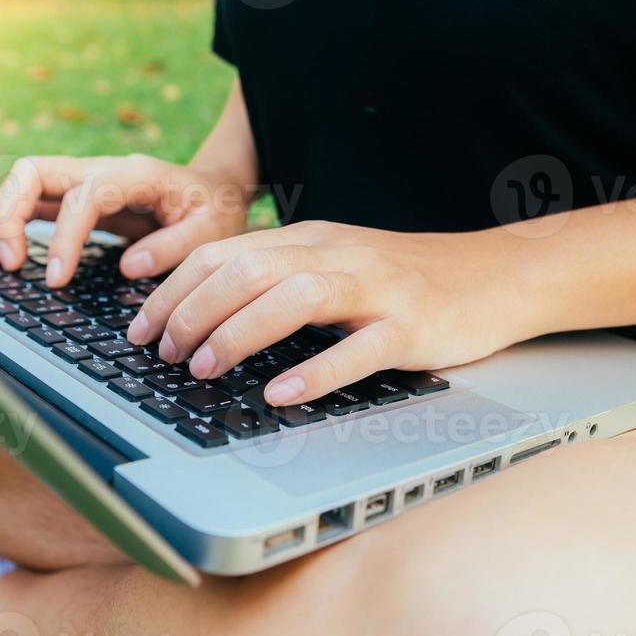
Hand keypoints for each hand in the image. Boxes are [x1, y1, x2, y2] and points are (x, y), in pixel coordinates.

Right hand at [0, 154, 251, 286]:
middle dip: (11, 213)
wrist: (215, 190)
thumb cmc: (215, 210)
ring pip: (25, 182)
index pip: (84, 196)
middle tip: (10, 263)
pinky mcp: (76, 198)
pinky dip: (7, 221)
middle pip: (35, 171)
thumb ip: (175, 246)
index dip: (63, 236)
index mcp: (135, 175)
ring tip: (0, 261)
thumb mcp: (213, 229)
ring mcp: (85, 181)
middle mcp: (102, 170)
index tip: (55, 279)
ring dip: (3, 217)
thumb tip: (129, 266)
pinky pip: (32, 201)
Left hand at [124, 221, 526, 406]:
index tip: (139, 326)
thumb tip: (205, 310)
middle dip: (191, 312)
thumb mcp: (337, 265)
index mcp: (312, 240)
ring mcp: (377, 289)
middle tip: (162, 354)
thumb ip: (280, 279)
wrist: (496, 276)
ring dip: (237, 334)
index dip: (173, 289)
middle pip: (247, 270)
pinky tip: (282, 395)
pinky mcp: (412, 327)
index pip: (224, 253)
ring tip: (204, 369)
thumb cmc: (408, 281)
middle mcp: (338, 256)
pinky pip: (359, 348)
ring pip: (294, 298)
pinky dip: (316, 371)